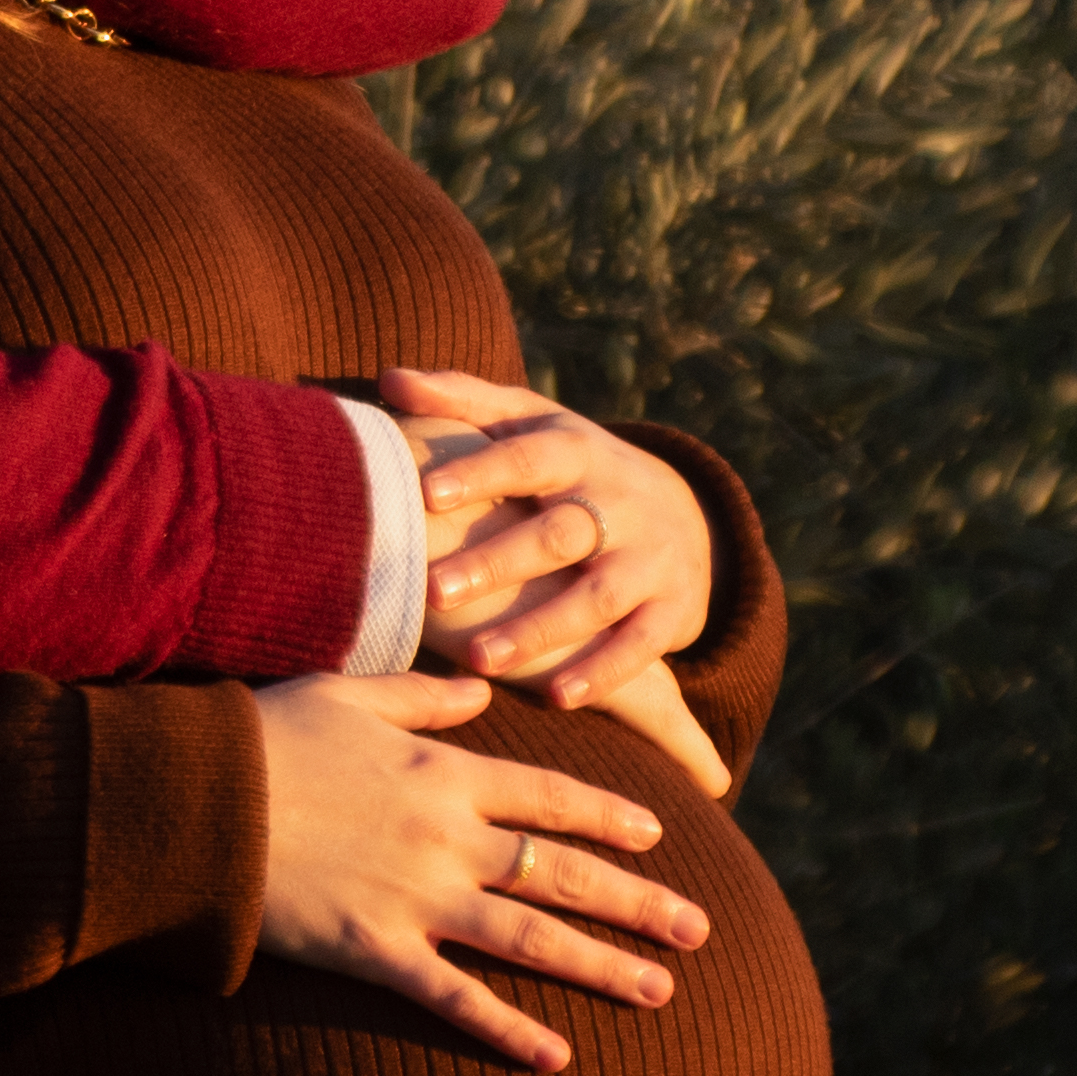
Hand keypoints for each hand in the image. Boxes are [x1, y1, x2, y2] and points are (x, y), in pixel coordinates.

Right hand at [254, 668, 709, 1071]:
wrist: (195, 799)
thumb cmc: (264, 738)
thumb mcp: (346, 693)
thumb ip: (421, 695)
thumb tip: (482, 692)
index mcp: (443, 769)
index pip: (550, 795)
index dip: (610, 816)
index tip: (659, 835)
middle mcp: (447, 835)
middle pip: (561, 872)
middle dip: (637, 902)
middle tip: (699, 929)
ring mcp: (416, 897)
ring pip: (532, 937)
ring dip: (603, 965)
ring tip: (661, 990)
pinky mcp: (376, 950)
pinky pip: (456, 998)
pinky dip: (509, 1030)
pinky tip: (558, 1057)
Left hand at [396, 418, 731, 800]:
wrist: (684, 513)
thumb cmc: (572, 466)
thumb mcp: (530, 423)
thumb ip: (463, 399)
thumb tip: (391, 379)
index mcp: (577, 450)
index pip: (527, 458)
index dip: (480, 472)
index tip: (425, 493)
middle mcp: (618, 502)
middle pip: (558, 532)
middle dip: (497, 562)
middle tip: (432, 590)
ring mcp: (649, 557)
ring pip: (597, 595)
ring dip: (540, 629)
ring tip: (478, 658)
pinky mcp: (672, 609)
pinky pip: (641, 644)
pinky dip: (603, 671)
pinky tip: (557, 696)